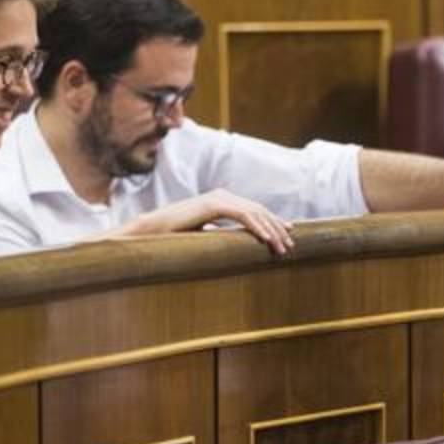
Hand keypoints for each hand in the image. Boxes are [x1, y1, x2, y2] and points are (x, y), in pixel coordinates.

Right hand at [127, 189, 294, 254]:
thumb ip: (219, 233)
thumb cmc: (175, 234)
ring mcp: (219, 198)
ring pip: (254, 213)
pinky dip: (257, 227)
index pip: (254, 210)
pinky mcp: (214, 204)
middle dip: (277, 227)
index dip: (272, 221)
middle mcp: (223, 195)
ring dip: (271, 231)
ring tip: (282, 247)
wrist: (153, 228)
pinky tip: (267, 239)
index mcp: (222, 200)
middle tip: (290, 244)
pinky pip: (243, 216)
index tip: (287, 233)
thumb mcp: (203, 233)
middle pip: (258, 211)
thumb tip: (229, 243)